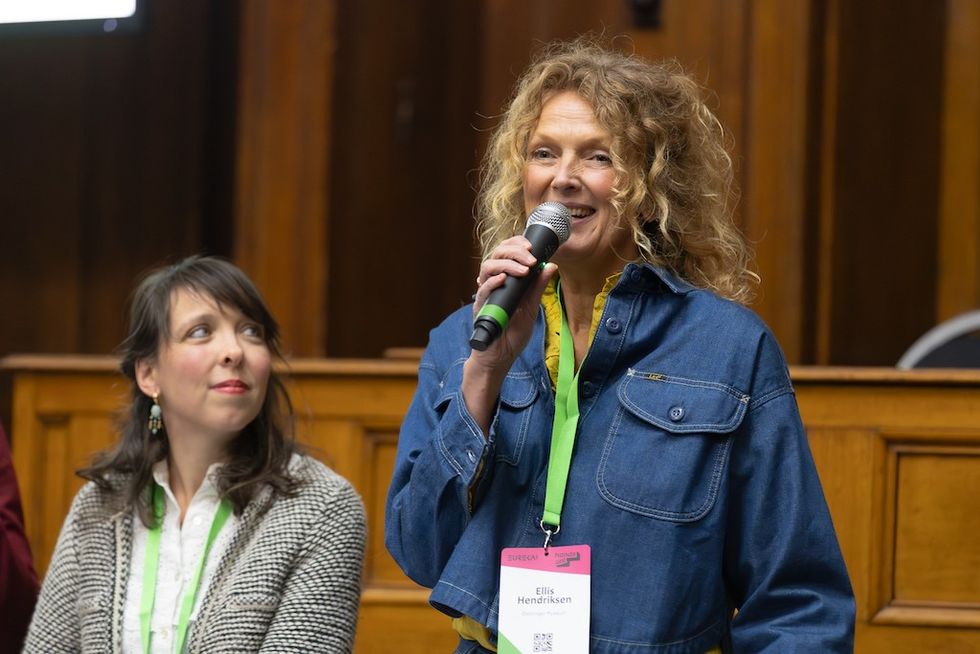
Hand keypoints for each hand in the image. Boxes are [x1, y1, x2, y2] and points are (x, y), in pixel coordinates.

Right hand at [464, 236, 557, 433]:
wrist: (501, 356)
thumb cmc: (512, 333)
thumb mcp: (531, 308)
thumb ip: (537, 287)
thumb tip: (550, 266)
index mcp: (506, 280)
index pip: (507, 253)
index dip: (517, 244)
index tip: (532, 245)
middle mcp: (493, 284)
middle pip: (497, 255)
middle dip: (514, 250)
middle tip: (530, 255)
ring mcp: (485, 295)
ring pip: (487, 267)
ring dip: (506, 264)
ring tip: (522, 269)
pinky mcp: (480, 308)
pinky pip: (483, 290)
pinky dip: (492, 282)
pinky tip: (503, 278)